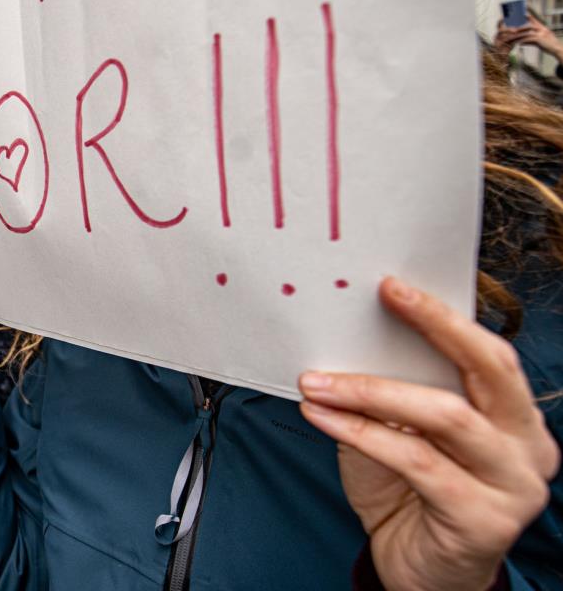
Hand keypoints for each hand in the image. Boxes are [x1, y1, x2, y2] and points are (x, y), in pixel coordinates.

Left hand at [298, 277, 558, 590]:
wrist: (417, 570)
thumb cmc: (408, 493)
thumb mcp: (402, 431)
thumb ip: (394, 390)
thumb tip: (350, 336)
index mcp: (517, 419)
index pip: (490, 354)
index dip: (445, 316)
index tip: (393, 285)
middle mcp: (530, 449)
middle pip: (489, 370)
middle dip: (434, 327)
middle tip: (383, 298)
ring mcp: (515, 486)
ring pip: (444, 416)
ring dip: (371, 390)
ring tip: (318, 380)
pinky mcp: (484, 520)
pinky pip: (415, 460)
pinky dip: (360, 432)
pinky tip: (322, 416)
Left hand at [495, 13, 562, 62]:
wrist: (557, 49)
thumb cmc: (549, 45)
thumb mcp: (541, 40)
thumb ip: (531, 39)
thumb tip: (521, 42)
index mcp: (542, 27)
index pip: (534, 20)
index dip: (527, 17)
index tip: (520, 15)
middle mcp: (541, 29)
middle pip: (527, 27)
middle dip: (518, 29)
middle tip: (510, 31)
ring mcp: (541, 34)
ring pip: (526, 33)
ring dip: (517, 36)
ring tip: (510, 39)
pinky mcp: (539, 39)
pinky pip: (528, 39)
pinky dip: (522, 41)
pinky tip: (517, 43)